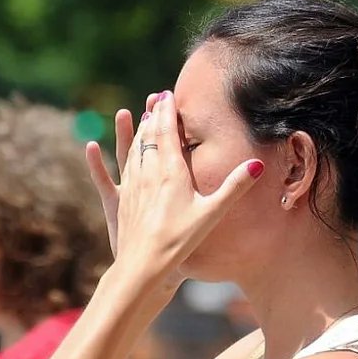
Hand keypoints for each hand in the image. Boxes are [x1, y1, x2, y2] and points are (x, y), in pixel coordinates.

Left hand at [85, 90, 263, 281]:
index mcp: (171, 171)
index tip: (168, 94)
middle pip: (149, 136)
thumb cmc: (181, 240)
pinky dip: (110, 156)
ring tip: (141, 117)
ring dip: (138, 130)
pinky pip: (114, 171)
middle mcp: (148, 172)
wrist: (144, 264)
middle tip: (156, 98)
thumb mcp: (212, 213)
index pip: (167, 132)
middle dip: (154, 115)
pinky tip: (100, 148)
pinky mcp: (122, 200)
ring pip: (133, 150)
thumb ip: (234, 187)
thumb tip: (257, 164)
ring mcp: (132, 186)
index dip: (168, 112)